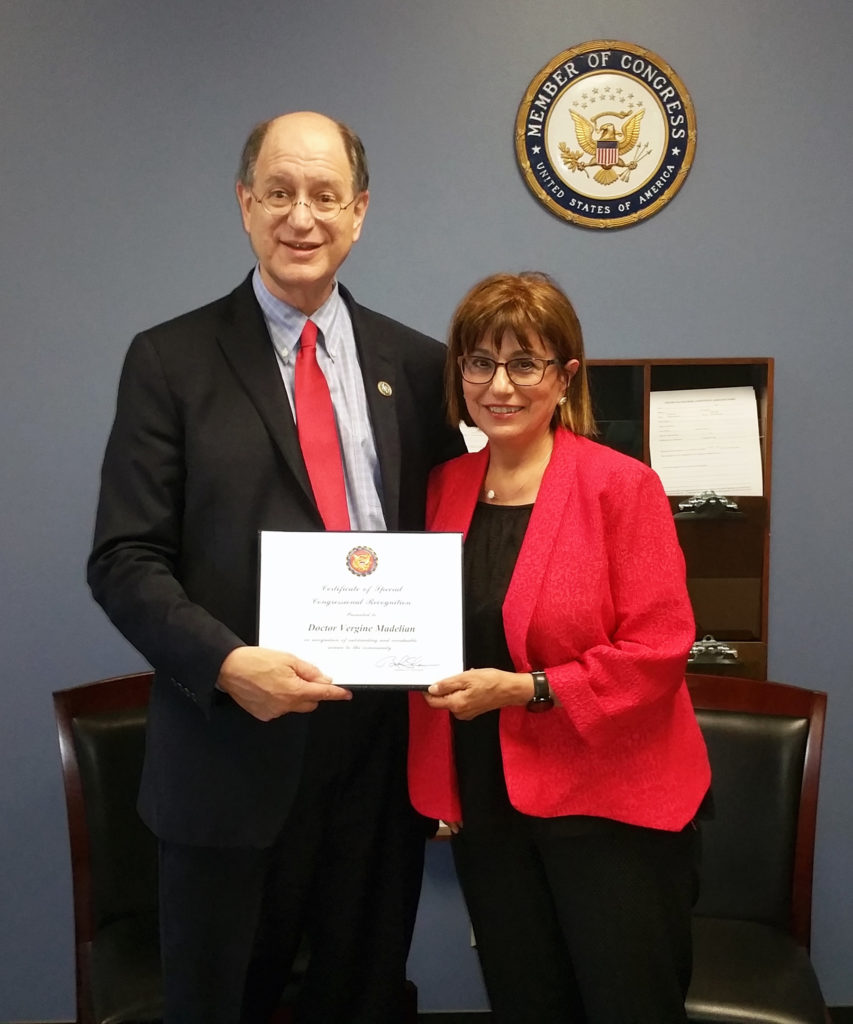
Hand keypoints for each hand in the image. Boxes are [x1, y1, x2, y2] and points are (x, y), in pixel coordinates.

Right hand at [216, 646, 351, 720]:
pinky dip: (281, 700)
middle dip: (311, 691)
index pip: (322, 694)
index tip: (346, 694)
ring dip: (295, 695)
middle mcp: (286, 705)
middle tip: (302, 676)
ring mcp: (274, 712)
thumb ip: (308, 671)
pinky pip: (281, 709)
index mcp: (294, 690)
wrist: (230, 668)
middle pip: (310, 702)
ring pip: (295, 706)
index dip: (336, 694)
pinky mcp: (264, 715)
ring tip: (280, 679)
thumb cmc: (256, 660)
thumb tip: (323, 680)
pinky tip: (270, 687)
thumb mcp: (288, 659)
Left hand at [423, 668, 530, 720]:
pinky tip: (471, 684)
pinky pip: (460, 701)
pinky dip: (461, 692)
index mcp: (456, 704)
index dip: (428, 691)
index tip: (428, 681)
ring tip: (466, 678)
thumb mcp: (467, 677)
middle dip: (444, 688)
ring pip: (451, 700)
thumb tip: (432, 689)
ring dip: (454, 688)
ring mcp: (466, 713)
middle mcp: (459, 712)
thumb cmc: (492, 682)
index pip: (433, 701)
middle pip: (442, 701)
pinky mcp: (472, 711)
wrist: (510, 690)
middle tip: (454, 675)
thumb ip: (447, 684)